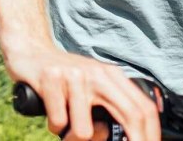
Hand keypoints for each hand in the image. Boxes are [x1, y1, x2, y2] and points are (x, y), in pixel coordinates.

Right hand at [7, 46, 160, 140]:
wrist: (30, 50)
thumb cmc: (64, 76)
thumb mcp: (92, 85)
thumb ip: (111, 105)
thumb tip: (126, 135)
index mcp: (111, 76)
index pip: (143, 107)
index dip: (152, 134)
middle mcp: (97, 74)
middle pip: (130, 115)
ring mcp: (74, 76)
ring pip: (85, 131)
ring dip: (74, 139)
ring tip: (66, 126)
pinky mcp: (51, 79)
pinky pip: (58, 122)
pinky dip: (54, 126)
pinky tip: (52, 112)